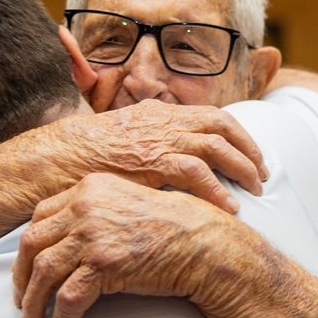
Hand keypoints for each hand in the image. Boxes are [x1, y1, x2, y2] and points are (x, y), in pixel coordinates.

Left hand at [12, 173, 227, 317]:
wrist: (201, 241)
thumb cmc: (172, 225)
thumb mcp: (126, 202)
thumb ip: (95, 212)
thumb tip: (67, 240)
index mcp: (87, 189)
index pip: (40, 216)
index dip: (27, 246)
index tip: (25, 266)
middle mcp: (84, 208)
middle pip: (33, 244)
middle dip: (21, 276)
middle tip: (21, 299)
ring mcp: (92, 236)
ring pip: (43, 272)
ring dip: (34, 303)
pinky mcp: (103, 264)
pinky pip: (69, 297)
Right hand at [49, 100, 267, 213]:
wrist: (54, 158)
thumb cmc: (79, 156)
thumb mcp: (116, 138)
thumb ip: (141, 141)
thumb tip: (159, 158)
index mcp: (156, 112)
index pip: (209, 116)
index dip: (235, 134)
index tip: (249, 152)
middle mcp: (163, 120)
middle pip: (222, 126)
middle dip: (248, 148)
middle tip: (263, 172)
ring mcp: (158, 139)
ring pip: (217, 147)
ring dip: (242, 167)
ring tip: (255, 189)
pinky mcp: (152, 162)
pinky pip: (197, 174)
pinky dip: (217, 189)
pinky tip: (229, 206)